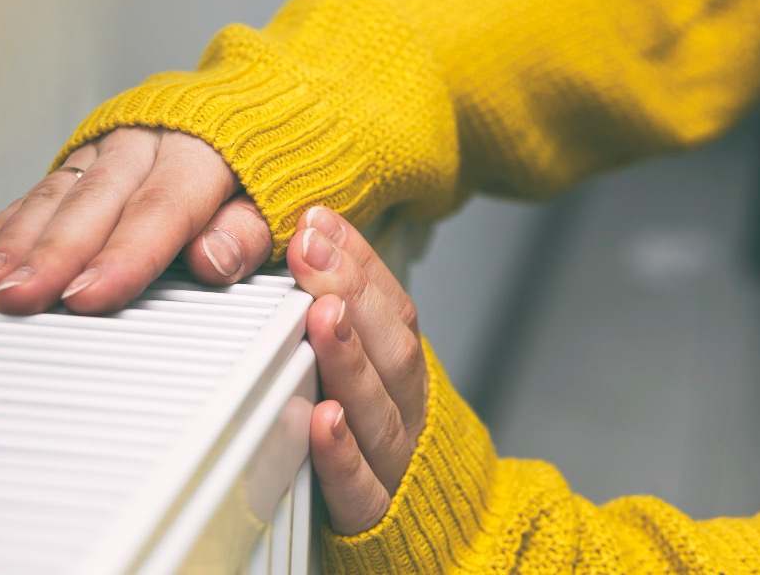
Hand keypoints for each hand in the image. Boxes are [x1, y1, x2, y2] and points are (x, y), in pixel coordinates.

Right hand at [0, 128, 273, 313]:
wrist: (260, 98)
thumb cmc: (271, 163)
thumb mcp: (281, 198)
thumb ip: (249, 232)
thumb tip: (212, 261)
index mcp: (205, 152)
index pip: (161, 210)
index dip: (122, 256)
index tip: (87, 297)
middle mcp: (149, 142)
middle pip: (96, 202)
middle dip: (51, 254)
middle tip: (16, 298)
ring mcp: (112, 144)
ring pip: (59, 193)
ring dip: (16, 241)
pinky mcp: (88, 154)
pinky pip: (43, 187)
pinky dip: (7, 220)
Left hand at [288, 206, 427, 534]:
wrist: (450, 536)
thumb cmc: (395, 444)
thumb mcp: (383, 378)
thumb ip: (356, 327)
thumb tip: (315, 249)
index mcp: (407, 373)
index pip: (393, 308)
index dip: (357, 263)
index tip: (317, 222)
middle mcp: (407, 410)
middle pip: (391, 347)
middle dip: (349, 291)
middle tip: (309, 247)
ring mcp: (395, 462)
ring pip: (379, 407)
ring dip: (348, 357)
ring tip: (321, 313)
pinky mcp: (373, 516)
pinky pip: (360, 487)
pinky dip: (342, 454)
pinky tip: (322, 420)